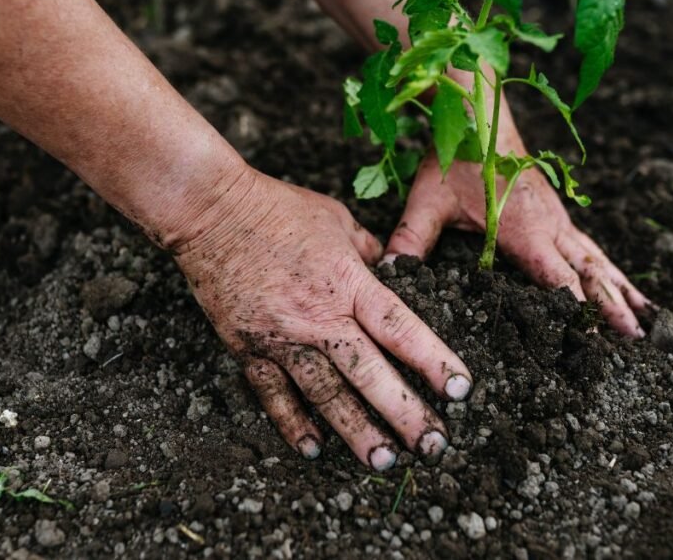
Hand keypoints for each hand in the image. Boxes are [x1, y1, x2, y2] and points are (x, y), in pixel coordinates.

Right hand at [172, 166, 471, 469]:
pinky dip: (293, 424)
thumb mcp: (337, 219)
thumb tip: (391, 269)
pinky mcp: (248, 348)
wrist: (210, 211)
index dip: (433, 361)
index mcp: (348, 282)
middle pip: (369, 373)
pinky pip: (273, 395)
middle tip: (433, 446)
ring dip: (356, 431)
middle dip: (404, 413)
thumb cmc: (278, 208)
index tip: (461, 390)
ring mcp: (282, 337)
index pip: (400, 329)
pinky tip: (314, 450)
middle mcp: (318, 316)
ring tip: (384, 463)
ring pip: (325, 394)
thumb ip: (368, 251)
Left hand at [384, 132, 650, 337]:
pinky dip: (613, 271)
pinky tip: (626, 286)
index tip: (597, 341)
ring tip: (648, 323)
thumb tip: (388, 273)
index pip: (556, 280)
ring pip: (599, 262)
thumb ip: (409, 239)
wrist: (483, 114)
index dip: (577, 311)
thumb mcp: (427, 202)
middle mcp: (550, 228)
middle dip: (613, 310)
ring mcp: (559, 220)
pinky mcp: (559, 214)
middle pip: (590, 275)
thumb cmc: (456, 159)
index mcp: (524, 232)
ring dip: (623, 292)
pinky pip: (592, 248)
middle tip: (638, 344)